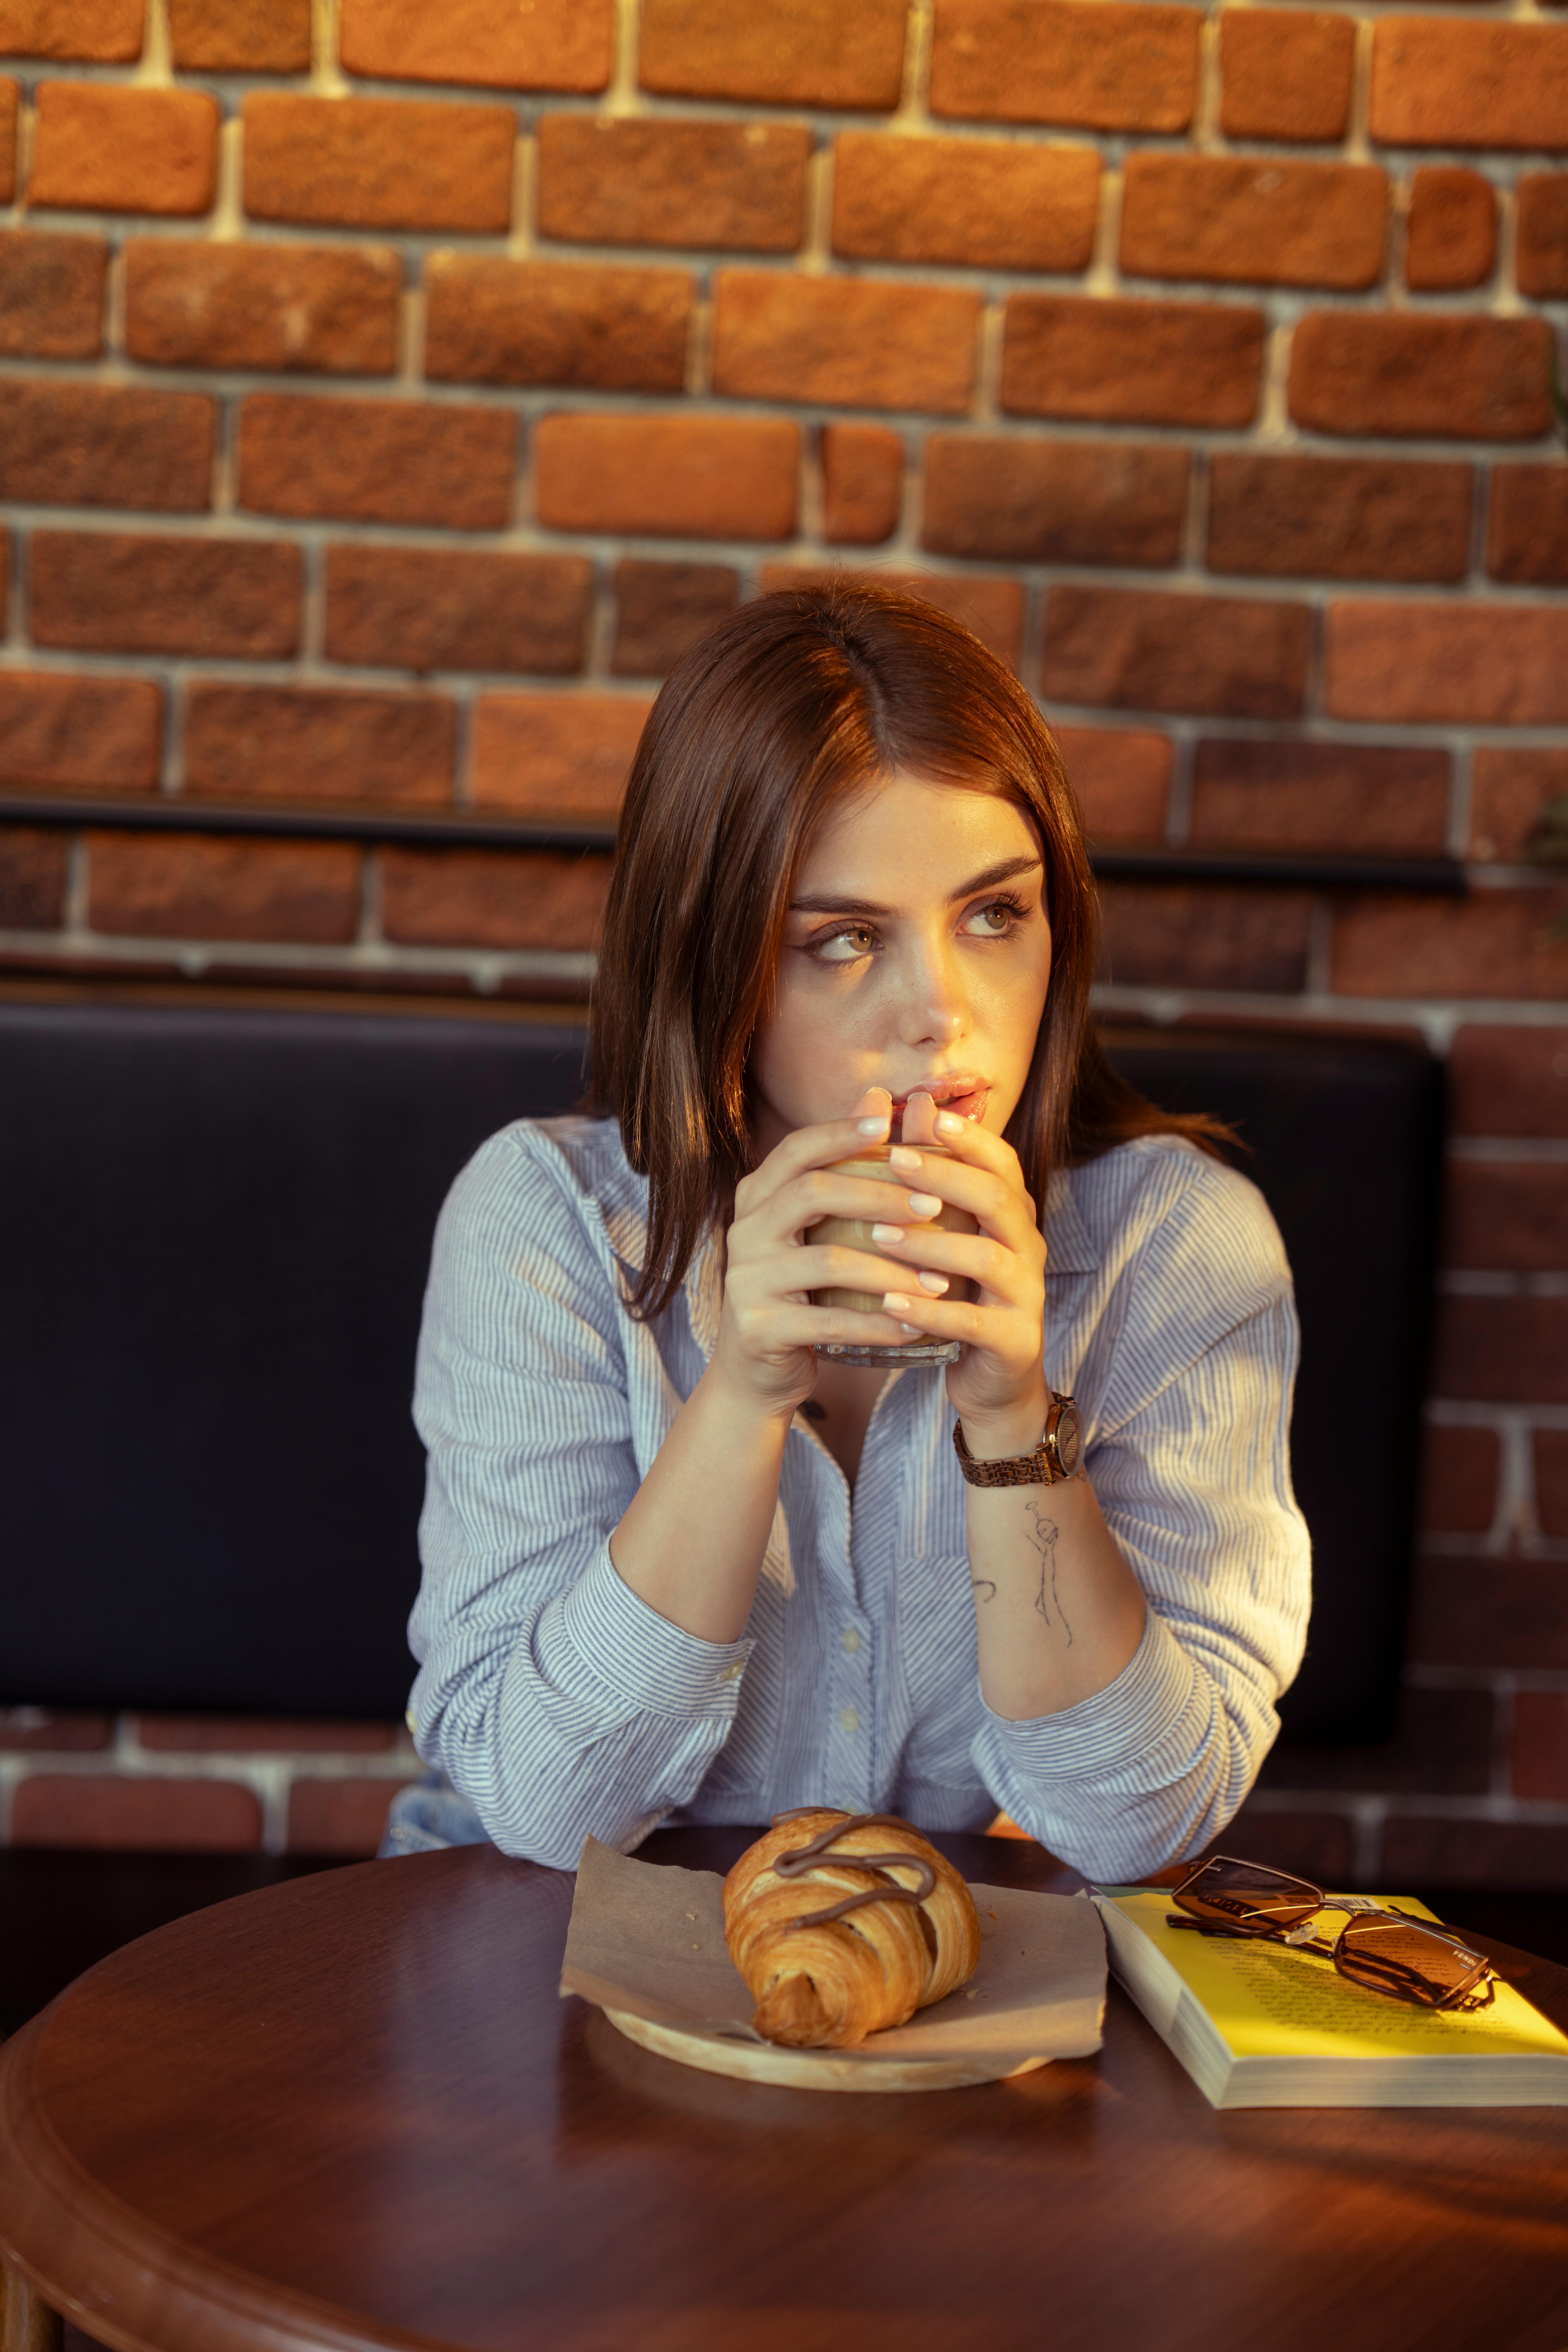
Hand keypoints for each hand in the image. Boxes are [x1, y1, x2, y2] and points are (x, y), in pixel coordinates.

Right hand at [713, 1088, 956, 1418]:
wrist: (759, 1370)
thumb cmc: (803, 1290)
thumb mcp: (820, 1228)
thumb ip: (846, 1168)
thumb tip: (880, 1094)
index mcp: (757, 1198)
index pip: (798, 1149)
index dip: (842, 1132)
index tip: (892, 1125)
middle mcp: (744, 1231)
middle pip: (812, 1192)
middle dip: (880, 1195)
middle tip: (936, 1206)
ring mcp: (746, 1280)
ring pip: (828, 1260)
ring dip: (892, 1269)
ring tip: (941, 1280)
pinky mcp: (758, 1327)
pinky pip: (829, 1321)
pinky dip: (879, 1323)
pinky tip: (919, 1324)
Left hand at [865, 1092, 1049, 1445]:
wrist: (994, 1384)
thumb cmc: (959, 1298)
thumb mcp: (946, 1239)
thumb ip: (931, 1184)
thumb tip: (908, 1106)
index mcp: (1013, 1216)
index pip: (1001, 1162)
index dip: (966, 1136)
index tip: (920, 1111)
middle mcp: (1028, 1248)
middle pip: (995, 1198)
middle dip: (944, 1175)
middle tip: (894, 1159)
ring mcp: (1027, 1296)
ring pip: (985, 1257)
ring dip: (930, 1243)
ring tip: (878, 1234)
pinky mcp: (1015, 1342)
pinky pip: (972, 1322)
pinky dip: (930, 1311)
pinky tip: (889, 1303)